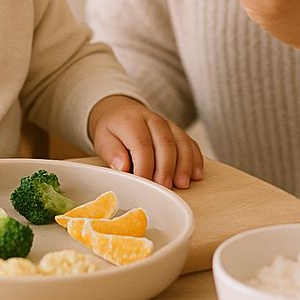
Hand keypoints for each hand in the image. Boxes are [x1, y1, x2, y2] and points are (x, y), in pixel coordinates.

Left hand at [87, 95, 203, 188]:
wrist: (121, 111)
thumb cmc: (112, 130)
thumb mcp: (103, 139)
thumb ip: (111, 152)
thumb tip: (122, 166)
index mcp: (131, 120)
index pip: (141, 143)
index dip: (144, 165)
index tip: (143, 183)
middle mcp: (152, 119)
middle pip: (165, 142)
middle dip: (166, 168)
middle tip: (165, 188)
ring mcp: (167, 124)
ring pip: (181, 141)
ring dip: (184, 164)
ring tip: (182, 184)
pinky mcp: (176, 131)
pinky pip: (190, 142)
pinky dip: (195, 158)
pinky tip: (196, 174)